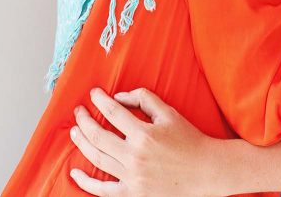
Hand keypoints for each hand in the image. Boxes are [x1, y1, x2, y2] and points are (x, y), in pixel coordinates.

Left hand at [68, 87, 226, 196]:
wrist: (206, 171)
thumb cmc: (189, 140)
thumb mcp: (170, 113)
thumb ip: (144, 99)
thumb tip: (119, 97)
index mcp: (144, 133)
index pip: (113, 112)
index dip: (99, 100)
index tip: (93, 93)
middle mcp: (135, 155)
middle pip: (98, 135)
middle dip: (84, 121)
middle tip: (78, 112)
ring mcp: (132, 177)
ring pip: (96, 158)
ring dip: (81, 143)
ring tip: (74, 132)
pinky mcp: (133, 194)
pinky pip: (103, 190)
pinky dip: (86, 182)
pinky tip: (75, 173)